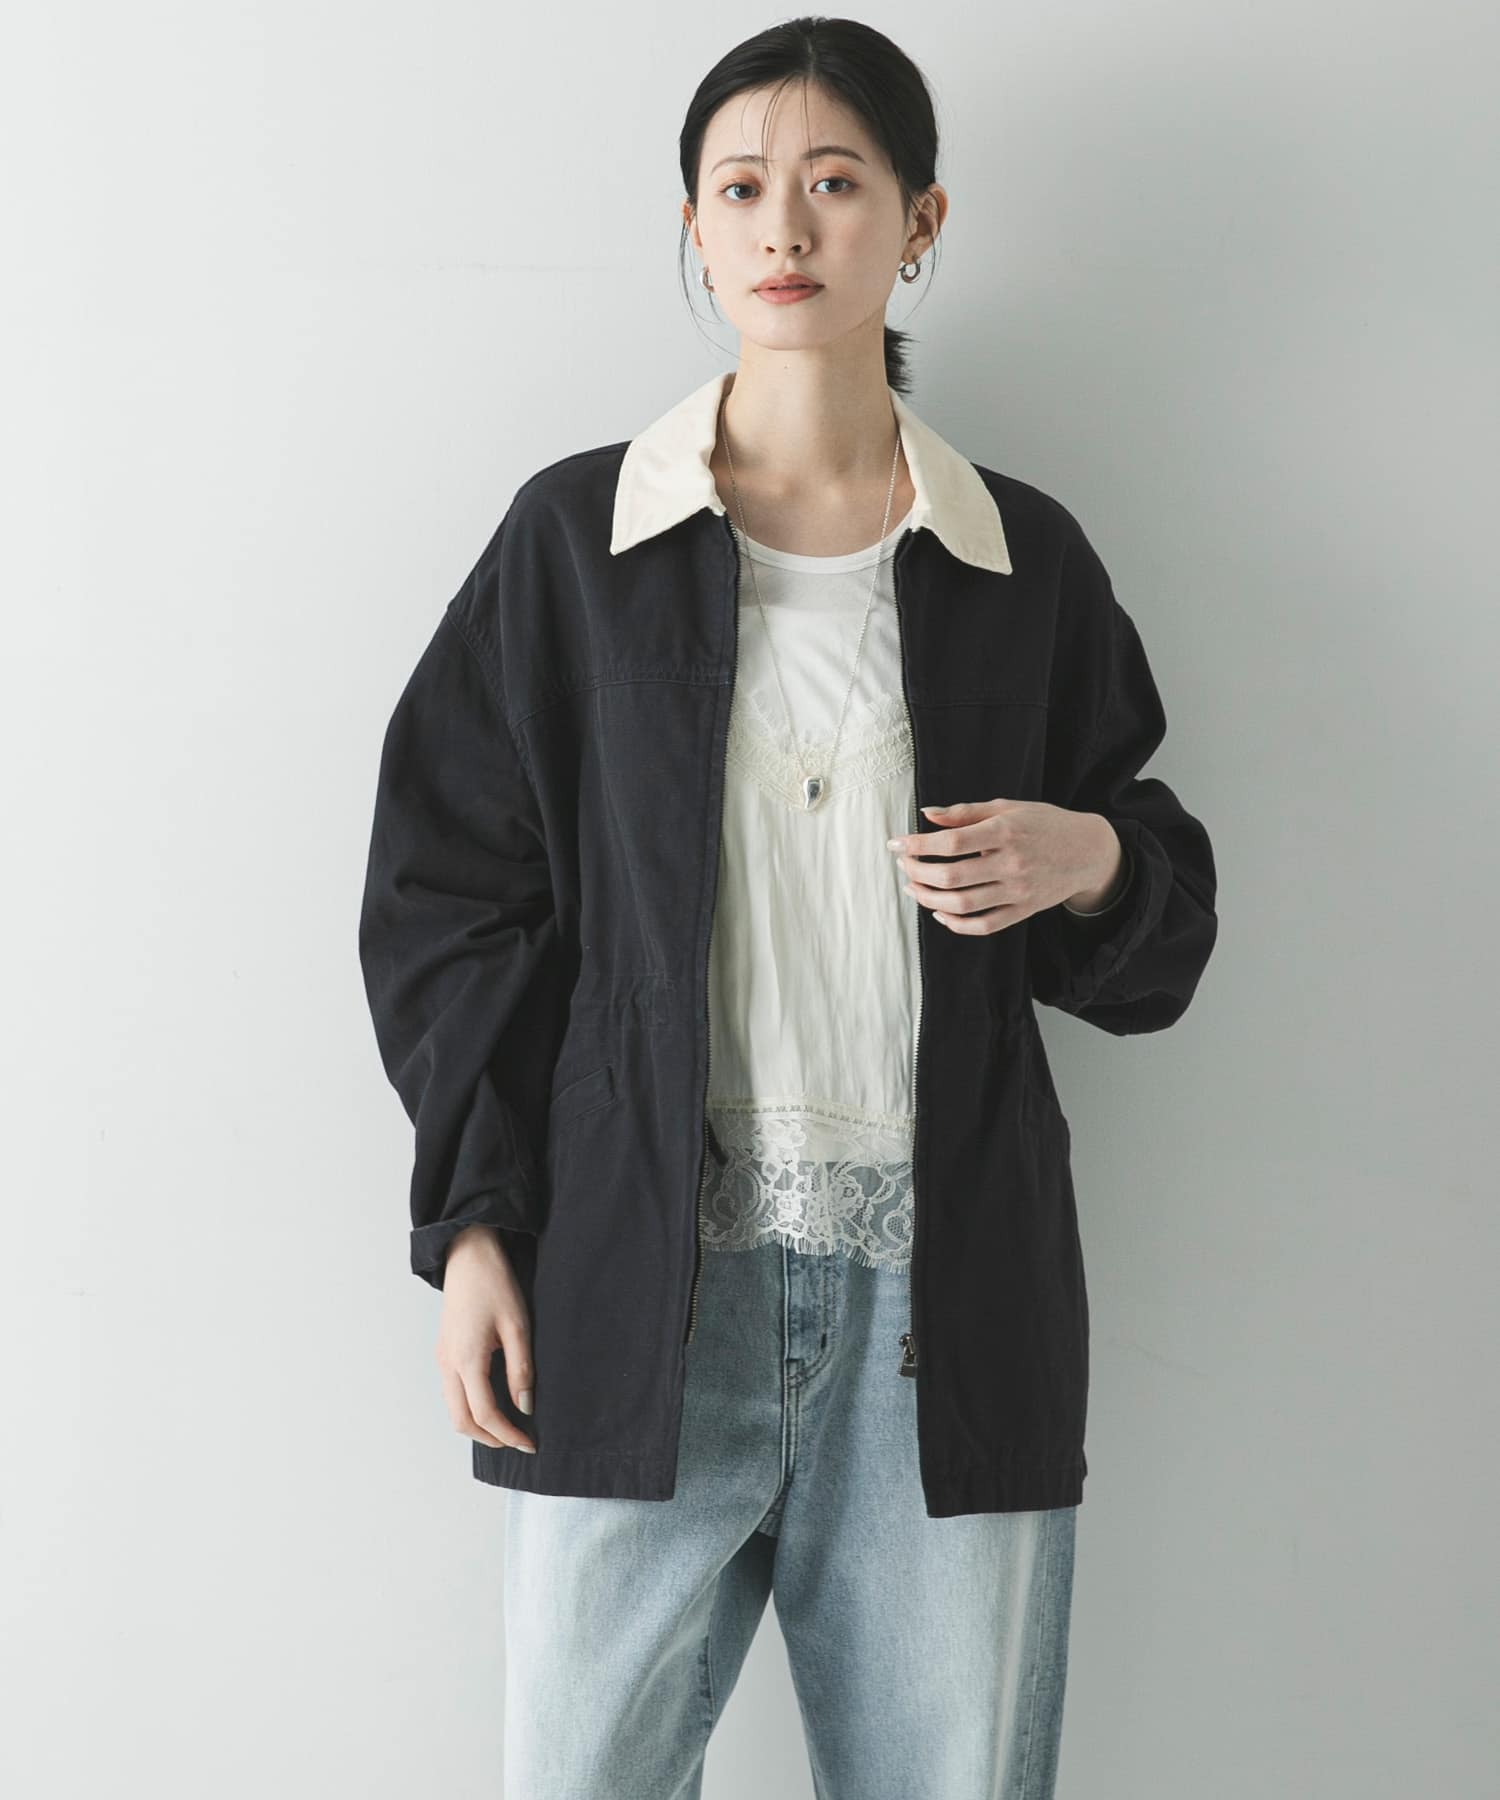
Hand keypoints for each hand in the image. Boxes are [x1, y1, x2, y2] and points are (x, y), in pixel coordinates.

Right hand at [434, 1225, 537, 1452]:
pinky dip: (469, 1408)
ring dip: (477, 1425)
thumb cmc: (495, 1285)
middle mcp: (447, 1363)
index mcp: (467, 1359)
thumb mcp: (517, 1326)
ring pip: (453, 1410)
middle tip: (518, 1441)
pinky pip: (451, 1393)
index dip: (508, 1434)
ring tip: (508, 1426)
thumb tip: (525, 1406)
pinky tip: (492, 1403)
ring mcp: (441, 1358)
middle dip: (490, 1438)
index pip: (485, 1414)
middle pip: (462, 1421)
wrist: (469, 1256)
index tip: (530, 1443)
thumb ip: (521, 1369)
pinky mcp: (443, 1352)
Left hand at [887, 799, 1122, 935]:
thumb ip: (966, 812)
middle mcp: (1011, 863)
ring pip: (962, 905)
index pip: (951, 842)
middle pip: (951, 876)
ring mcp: (1017, 891)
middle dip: (917, 872)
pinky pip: (983, 925)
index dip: (917, 844)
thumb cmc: (1044, 823)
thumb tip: (928, 814)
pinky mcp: (1023, 911)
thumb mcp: (1008, 807)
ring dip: (929, 899)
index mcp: (1005, 832)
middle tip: (904, 865)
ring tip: (913, 887)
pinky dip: (956, 924)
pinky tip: (940, 912)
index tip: (896, 844)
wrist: (1088, 850)